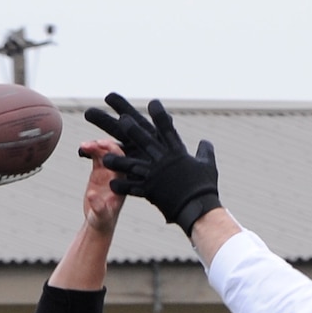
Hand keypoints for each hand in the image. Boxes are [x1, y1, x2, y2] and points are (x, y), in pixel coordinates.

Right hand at [76, 139, 124, 234]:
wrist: (98, 222)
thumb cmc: (103, 221)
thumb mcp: (100, 216)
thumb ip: (98, 206)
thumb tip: (92, 195)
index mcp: (122, 182)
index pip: (122, 161)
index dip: (113, 151)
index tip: (101, 147)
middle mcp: (117, 174)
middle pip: (114, 153)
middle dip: (104, 145)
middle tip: (91, 144)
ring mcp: (109, 171)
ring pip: (104, 152)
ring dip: (95, 145)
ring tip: (83, 146)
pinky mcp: (100, 171)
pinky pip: (97, 155)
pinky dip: (90, 149)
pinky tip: (82, 149)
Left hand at [84, 94, 220, 233]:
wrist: (200, 210)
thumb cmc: (205, 188)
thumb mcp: (208, 166)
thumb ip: (205, 152)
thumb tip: (205, 143)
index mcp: (177, 152)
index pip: (167, 128)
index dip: (160, 115)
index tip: (153, 103)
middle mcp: (164, 161)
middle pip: (145, 141)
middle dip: (132, 129)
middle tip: (121, 119)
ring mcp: (156, 176)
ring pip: (132, 164)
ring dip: (117, 160)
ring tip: (103, 156)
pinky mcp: (151, 191)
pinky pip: (133, 187)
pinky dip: (122, 185)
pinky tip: (111, 183)